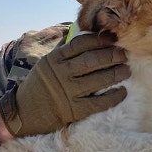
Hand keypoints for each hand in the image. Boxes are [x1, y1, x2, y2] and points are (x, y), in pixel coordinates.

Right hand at [0, 33, 128, 136]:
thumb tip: (88, 38)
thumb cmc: (40, 85)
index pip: (81, 44)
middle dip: (112, 55)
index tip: (112, 38)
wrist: (25, 113)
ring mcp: (68, 92)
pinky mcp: (74, 110)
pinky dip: (113, 97)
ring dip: (116, 73)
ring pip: (98, 79)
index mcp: (55, 59)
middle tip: (124, 54)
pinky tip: (123, 92)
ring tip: (126, 70)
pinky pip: (99, 102)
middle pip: (92, 60)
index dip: (99, 40)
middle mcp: (62, 73)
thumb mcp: (47, 63)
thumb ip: (65, 53)